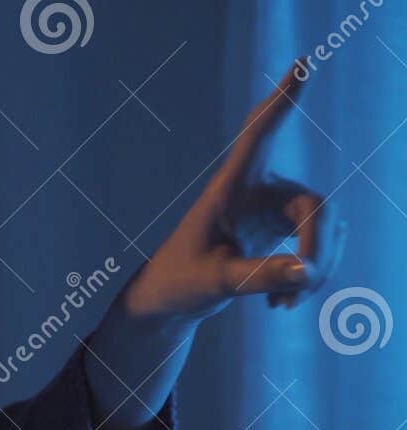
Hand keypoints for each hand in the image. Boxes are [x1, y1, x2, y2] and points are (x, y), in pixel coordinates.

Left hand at [121, 62, 346, 323]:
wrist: (168, 301)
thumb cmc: (178, 283)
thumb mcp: (215, 283)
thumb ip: (259, 277)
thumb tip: (307, 271)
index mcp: (229, 188)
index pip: (258, 136)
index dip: (280, 101)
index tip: (302, 64)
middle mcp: (256, 191)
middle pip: (313, 205)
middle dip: (318, 248)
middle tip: (302, 288)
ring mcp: (272, 209)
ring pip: (323, 228)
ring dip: (315, 269)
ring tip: (284, 304)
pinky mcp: (280, 229)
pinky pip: (317, 245)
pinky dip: (309, 276)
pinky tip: (282, 304)